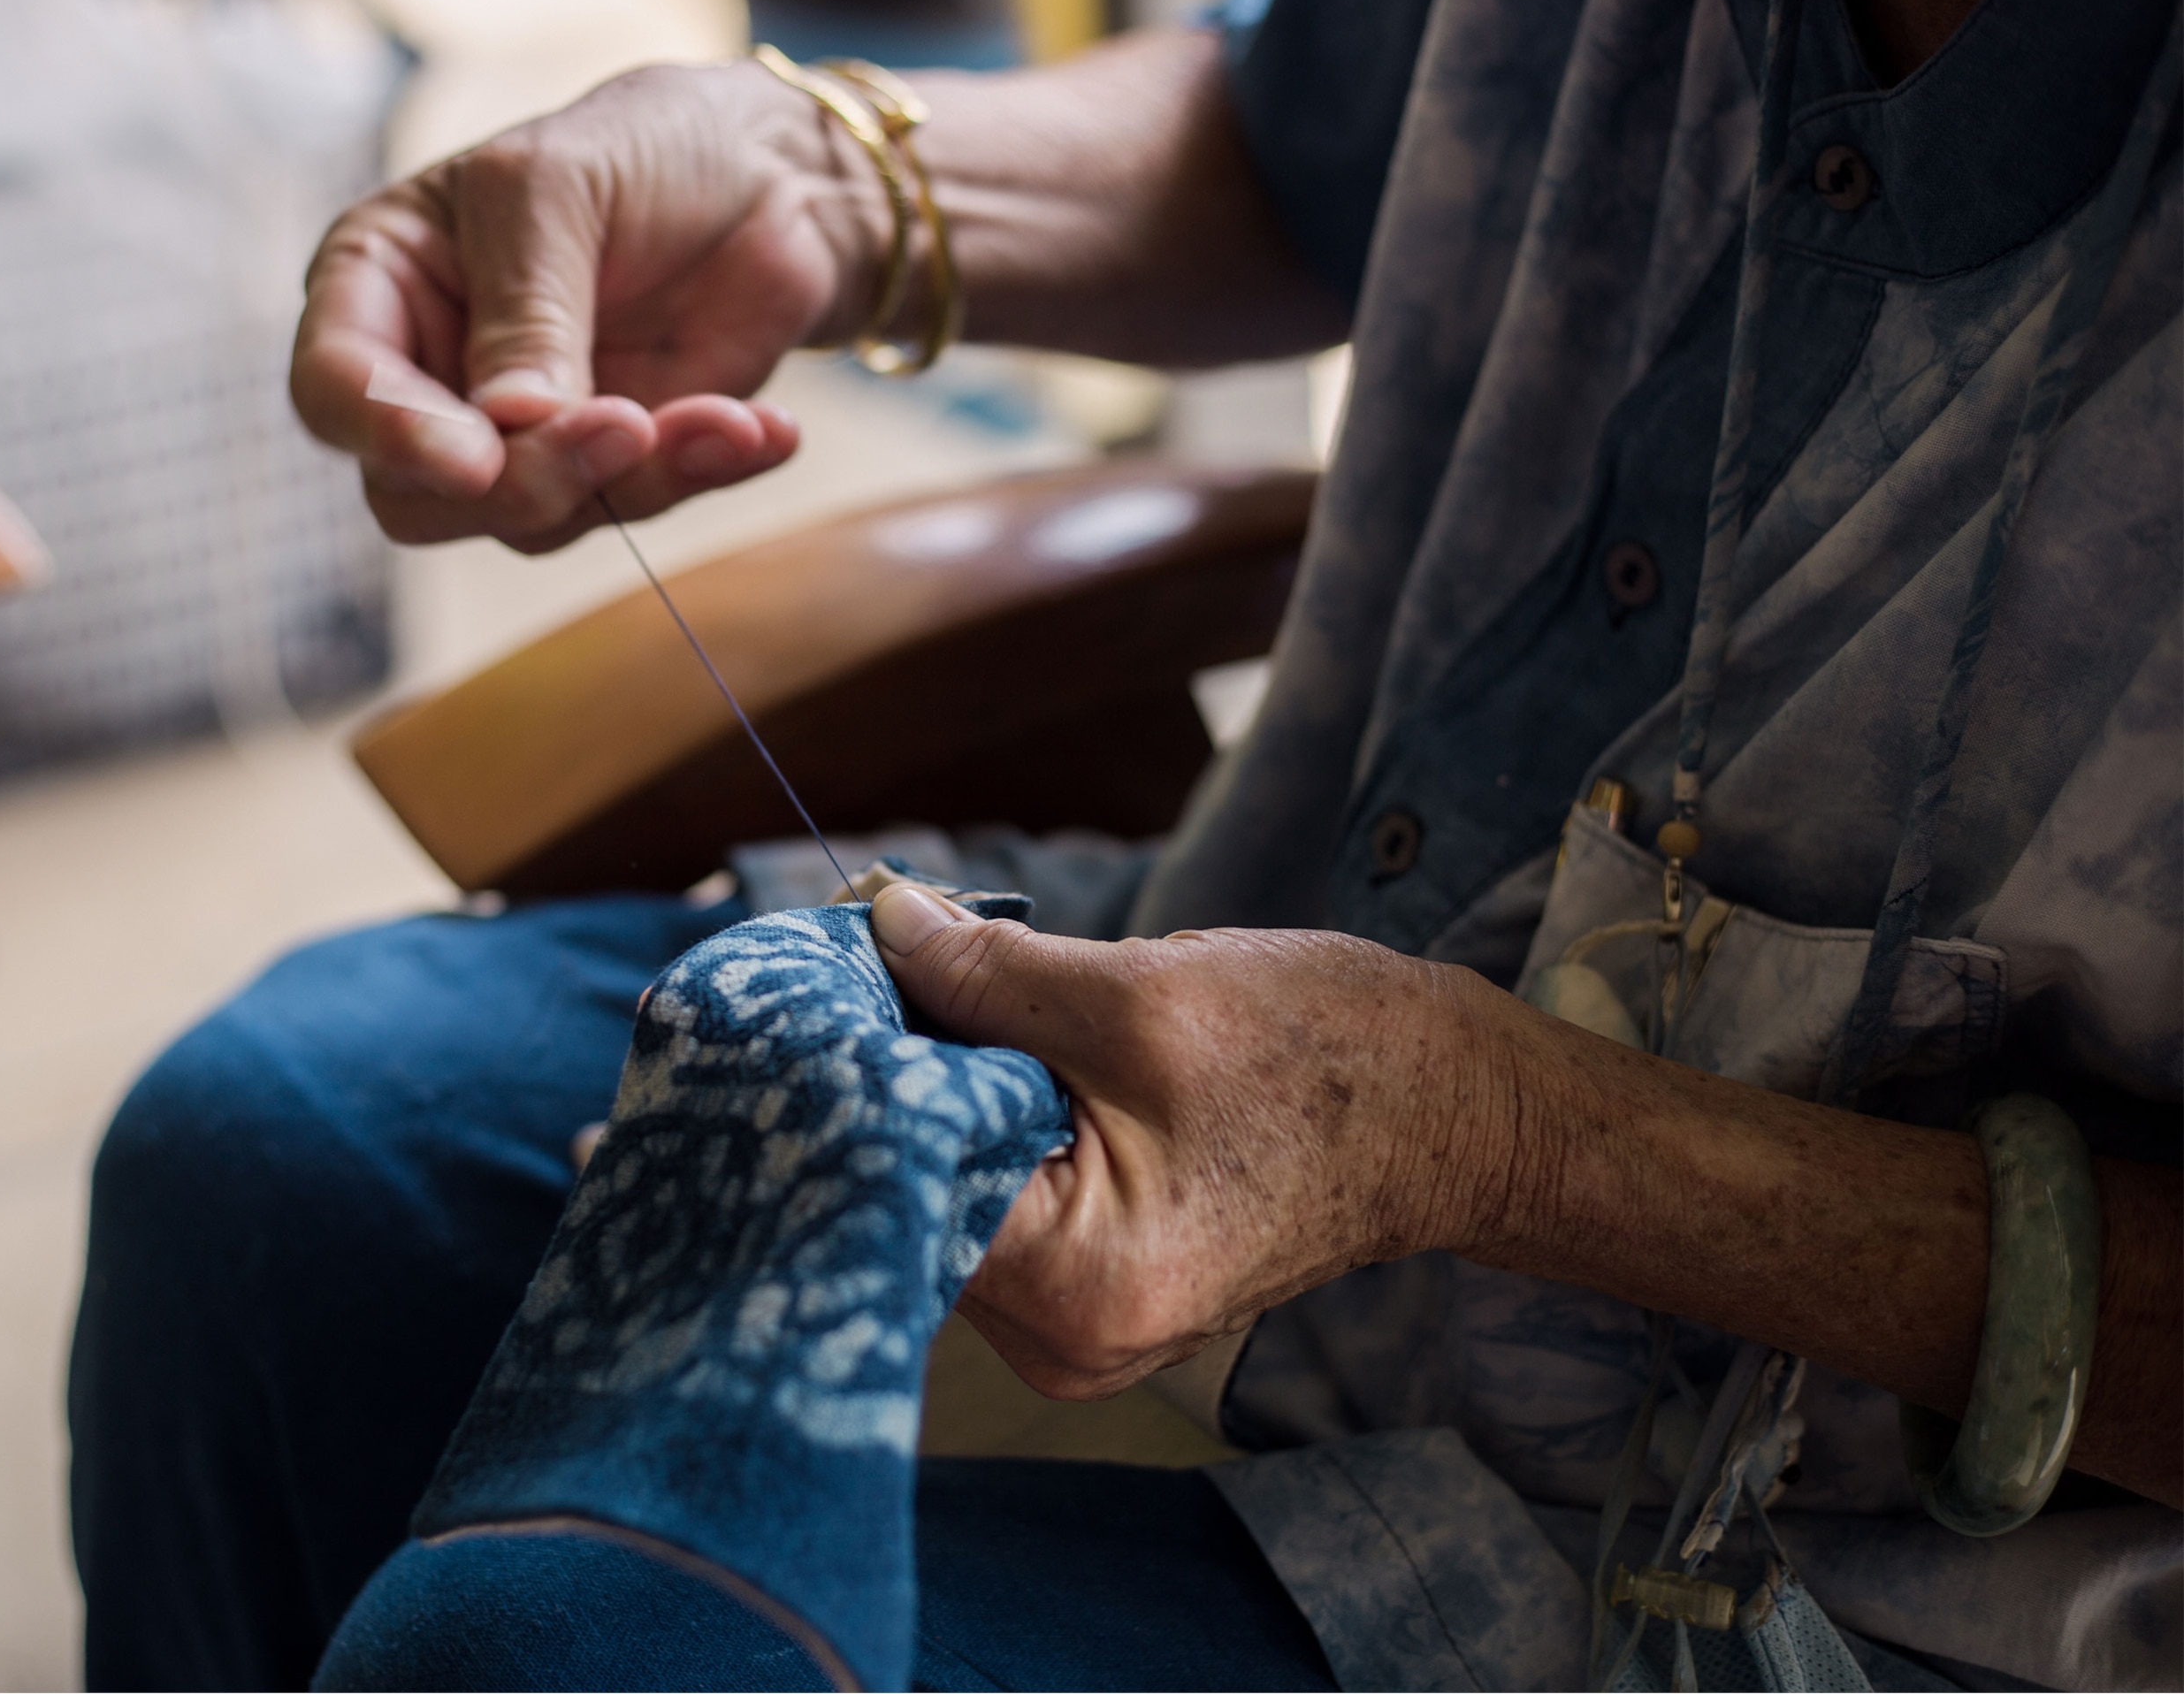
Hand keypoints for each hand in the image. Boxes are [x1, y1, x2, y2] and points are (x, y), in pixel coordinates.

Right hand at [289, 61, 877, 553]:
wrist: (776, 179)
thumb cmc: (643, 147)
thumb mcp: (559, 186)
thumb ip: (527, 307)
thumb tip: (509, 424)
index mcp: (378, 284)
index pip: (334, 388)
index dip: (389, 433)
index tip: (475, 454)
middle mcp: (429, 375)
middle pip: (418, 494)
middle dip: (523, 482)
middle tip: (628, 427)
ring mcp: (516, 435)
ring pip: (528, 521)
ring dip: (633, 478)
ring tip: (724, 417)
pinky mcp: (608, 469)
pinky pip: (631, 510)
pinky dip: (702, 479)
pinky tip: (763, 435)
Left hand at [869, 883, 1520, 1398]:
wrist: (1452, 1116)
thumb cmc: (1329, 1058)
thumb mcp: (1145, 994)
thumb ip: (988, 974)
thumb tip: (876, 927)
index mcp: (1078, 1285)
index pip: (899, 1175)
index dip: (851, 1066)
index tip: (818, 969)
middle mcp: (1060, 1342)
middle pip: (907, 1192)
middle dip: (881, 1071)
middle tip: (857, 955)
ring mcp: (1070, 1331)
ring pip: (940, 1190)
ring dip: (925, 1087)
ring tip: (921, 987)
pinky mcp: (1082, 1293)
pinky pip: (985, 1198)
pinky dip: (970, 1117)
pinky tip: (972, 1041)